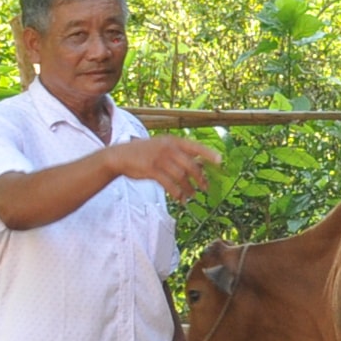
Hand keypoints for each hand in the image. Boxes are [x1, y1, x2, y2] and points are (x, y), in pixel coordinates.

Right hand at [105, 135, 220, 201]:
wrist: (120, 156)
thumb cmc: (144, 153)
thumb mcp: (161, 147)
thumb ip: (178, 154)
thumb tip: (199, 165)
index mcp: (173, 141)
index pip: (195, 147)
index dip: (209, 154)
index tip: (220, 162)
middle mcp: (168, 148)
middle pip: (191, 165)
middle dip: (200, 178)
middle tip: (205, 187)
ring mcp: (160, 159)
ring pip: (181, 176)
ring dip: (189, 188)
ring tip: (192, 195)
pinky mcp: (152, 170)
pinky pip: (170, 184)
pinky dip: (177, 193)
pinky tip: (181, 199)